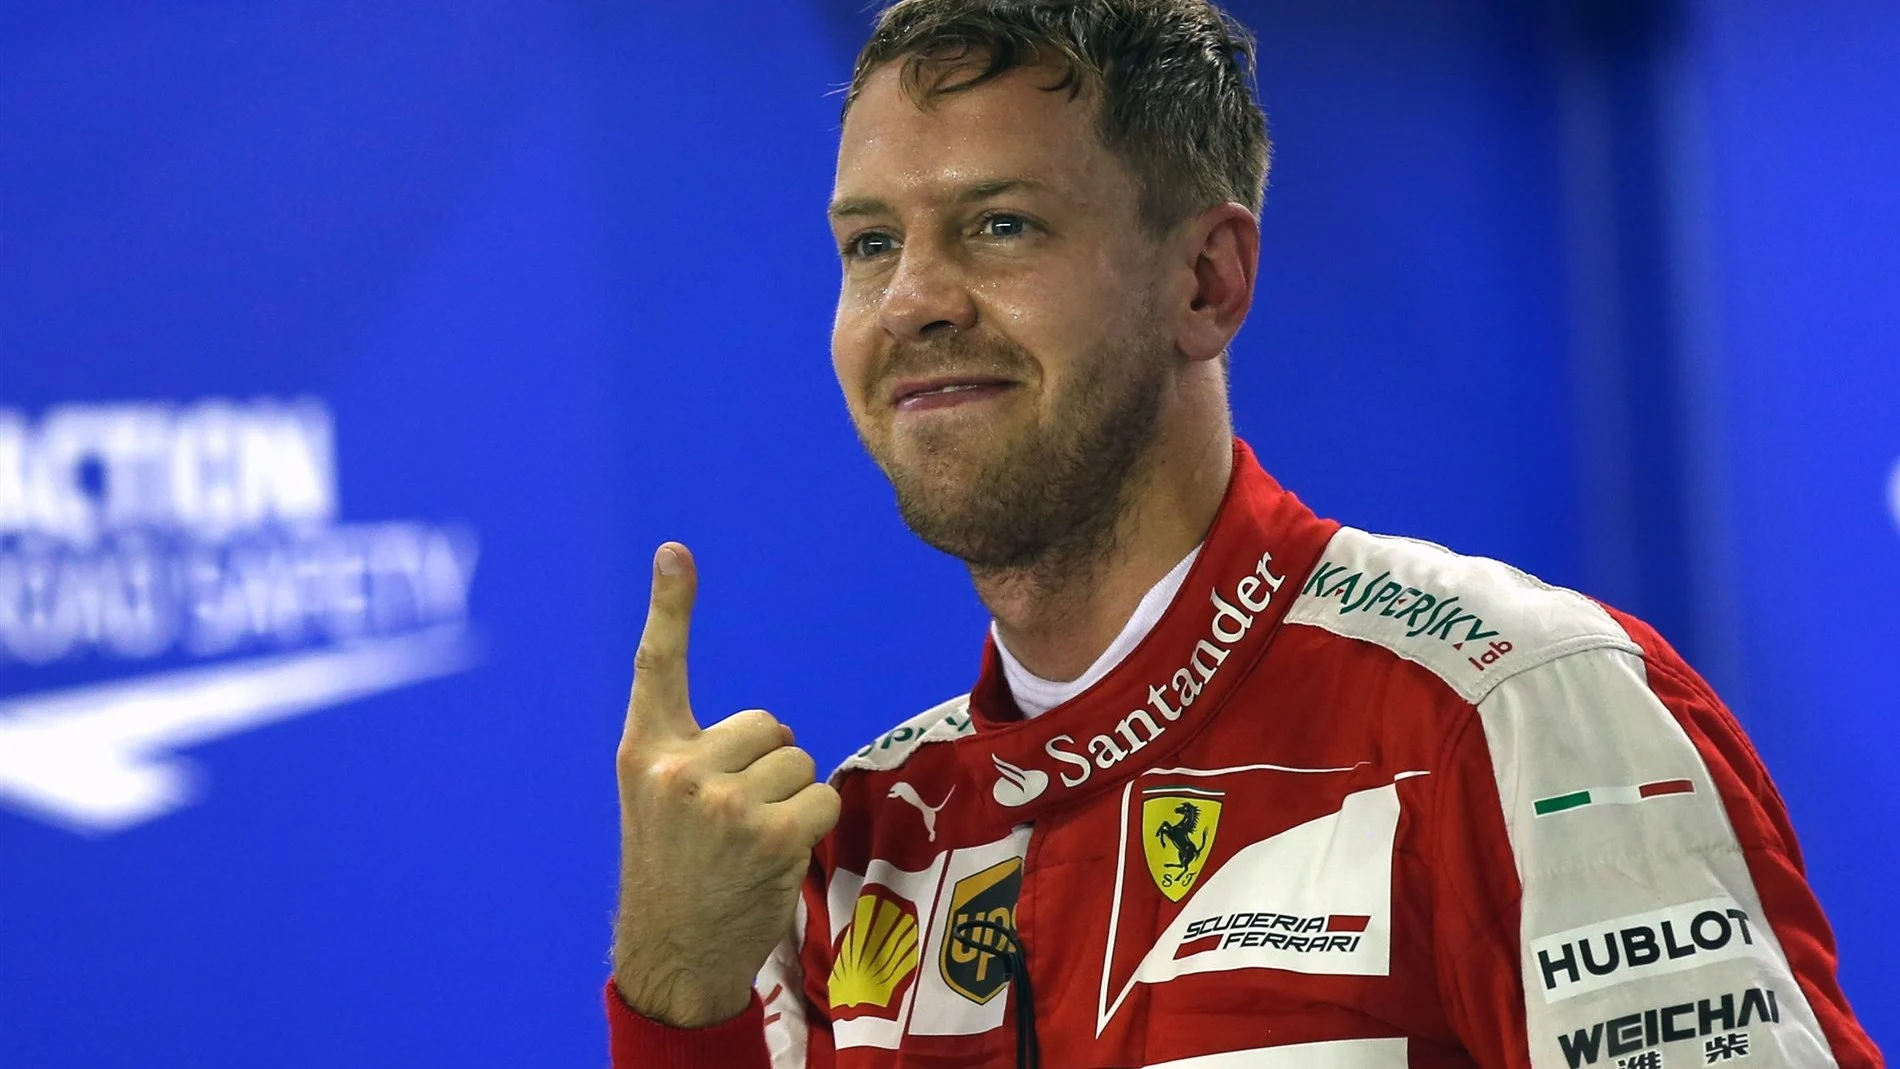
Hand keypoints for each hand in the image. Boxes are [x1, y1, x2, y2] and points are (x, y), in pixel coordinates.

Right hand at [611, 543, 840, 1027]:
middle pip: (768, 725)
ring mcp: (722, 802)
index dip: (670, 604)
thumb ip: (694, 756)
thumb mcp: (656, 802)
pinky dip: (812, 824)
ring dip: (789, 798)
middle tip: (732, 818)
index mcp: (643, 752)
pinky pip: (820, 796)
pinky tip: (775, 856)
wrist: (672, 953)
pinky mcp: (767, 834)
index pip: (657, 666)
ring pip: (798, 761)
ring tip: (749, 841)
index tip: (675, 552)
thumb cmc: (676, 871)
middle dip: (766, 765)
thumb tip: (773, 735)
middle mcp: (678, 769)